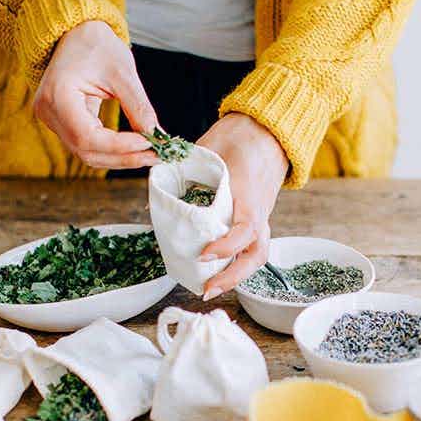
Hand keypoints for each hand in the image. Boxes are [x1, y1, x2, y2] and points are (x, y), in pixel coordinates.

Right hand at [33, 21, 159, 168]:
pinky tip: (134, 147)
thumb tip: (156, 136)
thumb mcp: (122, 71)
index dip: (119, 146)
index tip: (148, 144)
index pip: (87, 136)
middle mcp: (48, 112)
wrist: (75, 33)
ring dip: (119, 158)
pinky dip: (112, 150)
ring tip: (149, 154)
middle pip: (86, 151)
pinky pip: (87, 145)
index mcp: (58, 95)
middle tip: (155, 155)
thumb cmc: (95, 44)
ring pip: (87, 153)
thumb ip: (138, 106)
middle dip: (123, 157)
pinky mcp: (62, 123)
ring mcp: (52, 120)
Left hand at [197, 113, 288, 300]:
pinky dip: (234, 264)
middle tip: (206, 289)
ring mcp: (261, 218)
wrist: (266, 132)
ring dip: (236, 276)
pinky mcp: (256, 221)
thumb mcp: (208, 149)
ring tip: (209, 289)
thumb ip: (184, 169)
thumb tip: (154, 195)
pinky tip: (214, 273)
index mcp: (249, 194)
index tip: (203, 255)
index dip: (225, 246)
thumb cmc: (237, 139)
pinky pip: (250, 248)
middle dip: (234, 276)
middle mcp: (259, 212)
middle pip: (257, 254)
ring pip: (256, 255)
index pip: (245, 229)